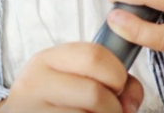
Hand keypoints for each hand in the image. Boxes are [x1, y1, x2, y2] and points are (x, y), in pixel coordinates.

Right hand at [0, 41, 144, 112]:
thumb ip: (106, 78)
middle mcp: (35, 82)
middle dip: (113, 105)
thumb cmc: (53, 101)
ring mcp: (33, 111)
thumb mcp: (71, 79)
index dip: (117, 74)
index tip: (118, 87)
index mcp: (47, 59)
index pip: (94, 55)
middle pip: (94, 92)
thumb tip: (130, 101)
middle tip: (113, 110)